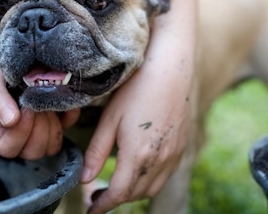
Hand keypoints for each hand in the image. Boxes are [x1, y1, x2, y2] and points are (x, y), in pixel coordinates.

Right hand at [0, 39, 79, 159]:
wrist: (16, 41)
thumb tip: (11, 121)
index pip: (7, 148)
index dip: (19, 133)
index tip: (25, 108)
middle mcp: (15, 131)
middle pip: (31, 151)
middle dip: (38, 128)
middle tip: (37, 103)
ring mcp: (37, 125)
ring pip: (50, 146)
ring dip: (52, 124)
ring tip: (46, 100)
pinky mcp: (57, 115)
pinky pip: (68, 125)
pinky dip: (68, 114)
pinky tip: (60, 96)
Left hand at [80, 30, 194, 213]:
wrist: (170, 68)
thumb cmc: (137, 88)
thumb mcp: (110, 119)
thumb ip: (97, 152)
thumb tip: (85, 179)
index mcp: (138, 155)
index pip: (119, 194)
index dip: (102, 205)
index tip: (91, 209)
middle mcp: (159, 160)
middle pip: (136, 194)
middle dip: (117, 199)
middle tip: (100, 194)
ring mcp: (174, 153)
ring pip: (153, 187)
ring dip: (134, 191)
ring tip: (119, 183)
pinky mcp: (182, 145)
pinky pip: (166, 174)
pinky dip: (151, 180)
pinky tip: (140, 168)